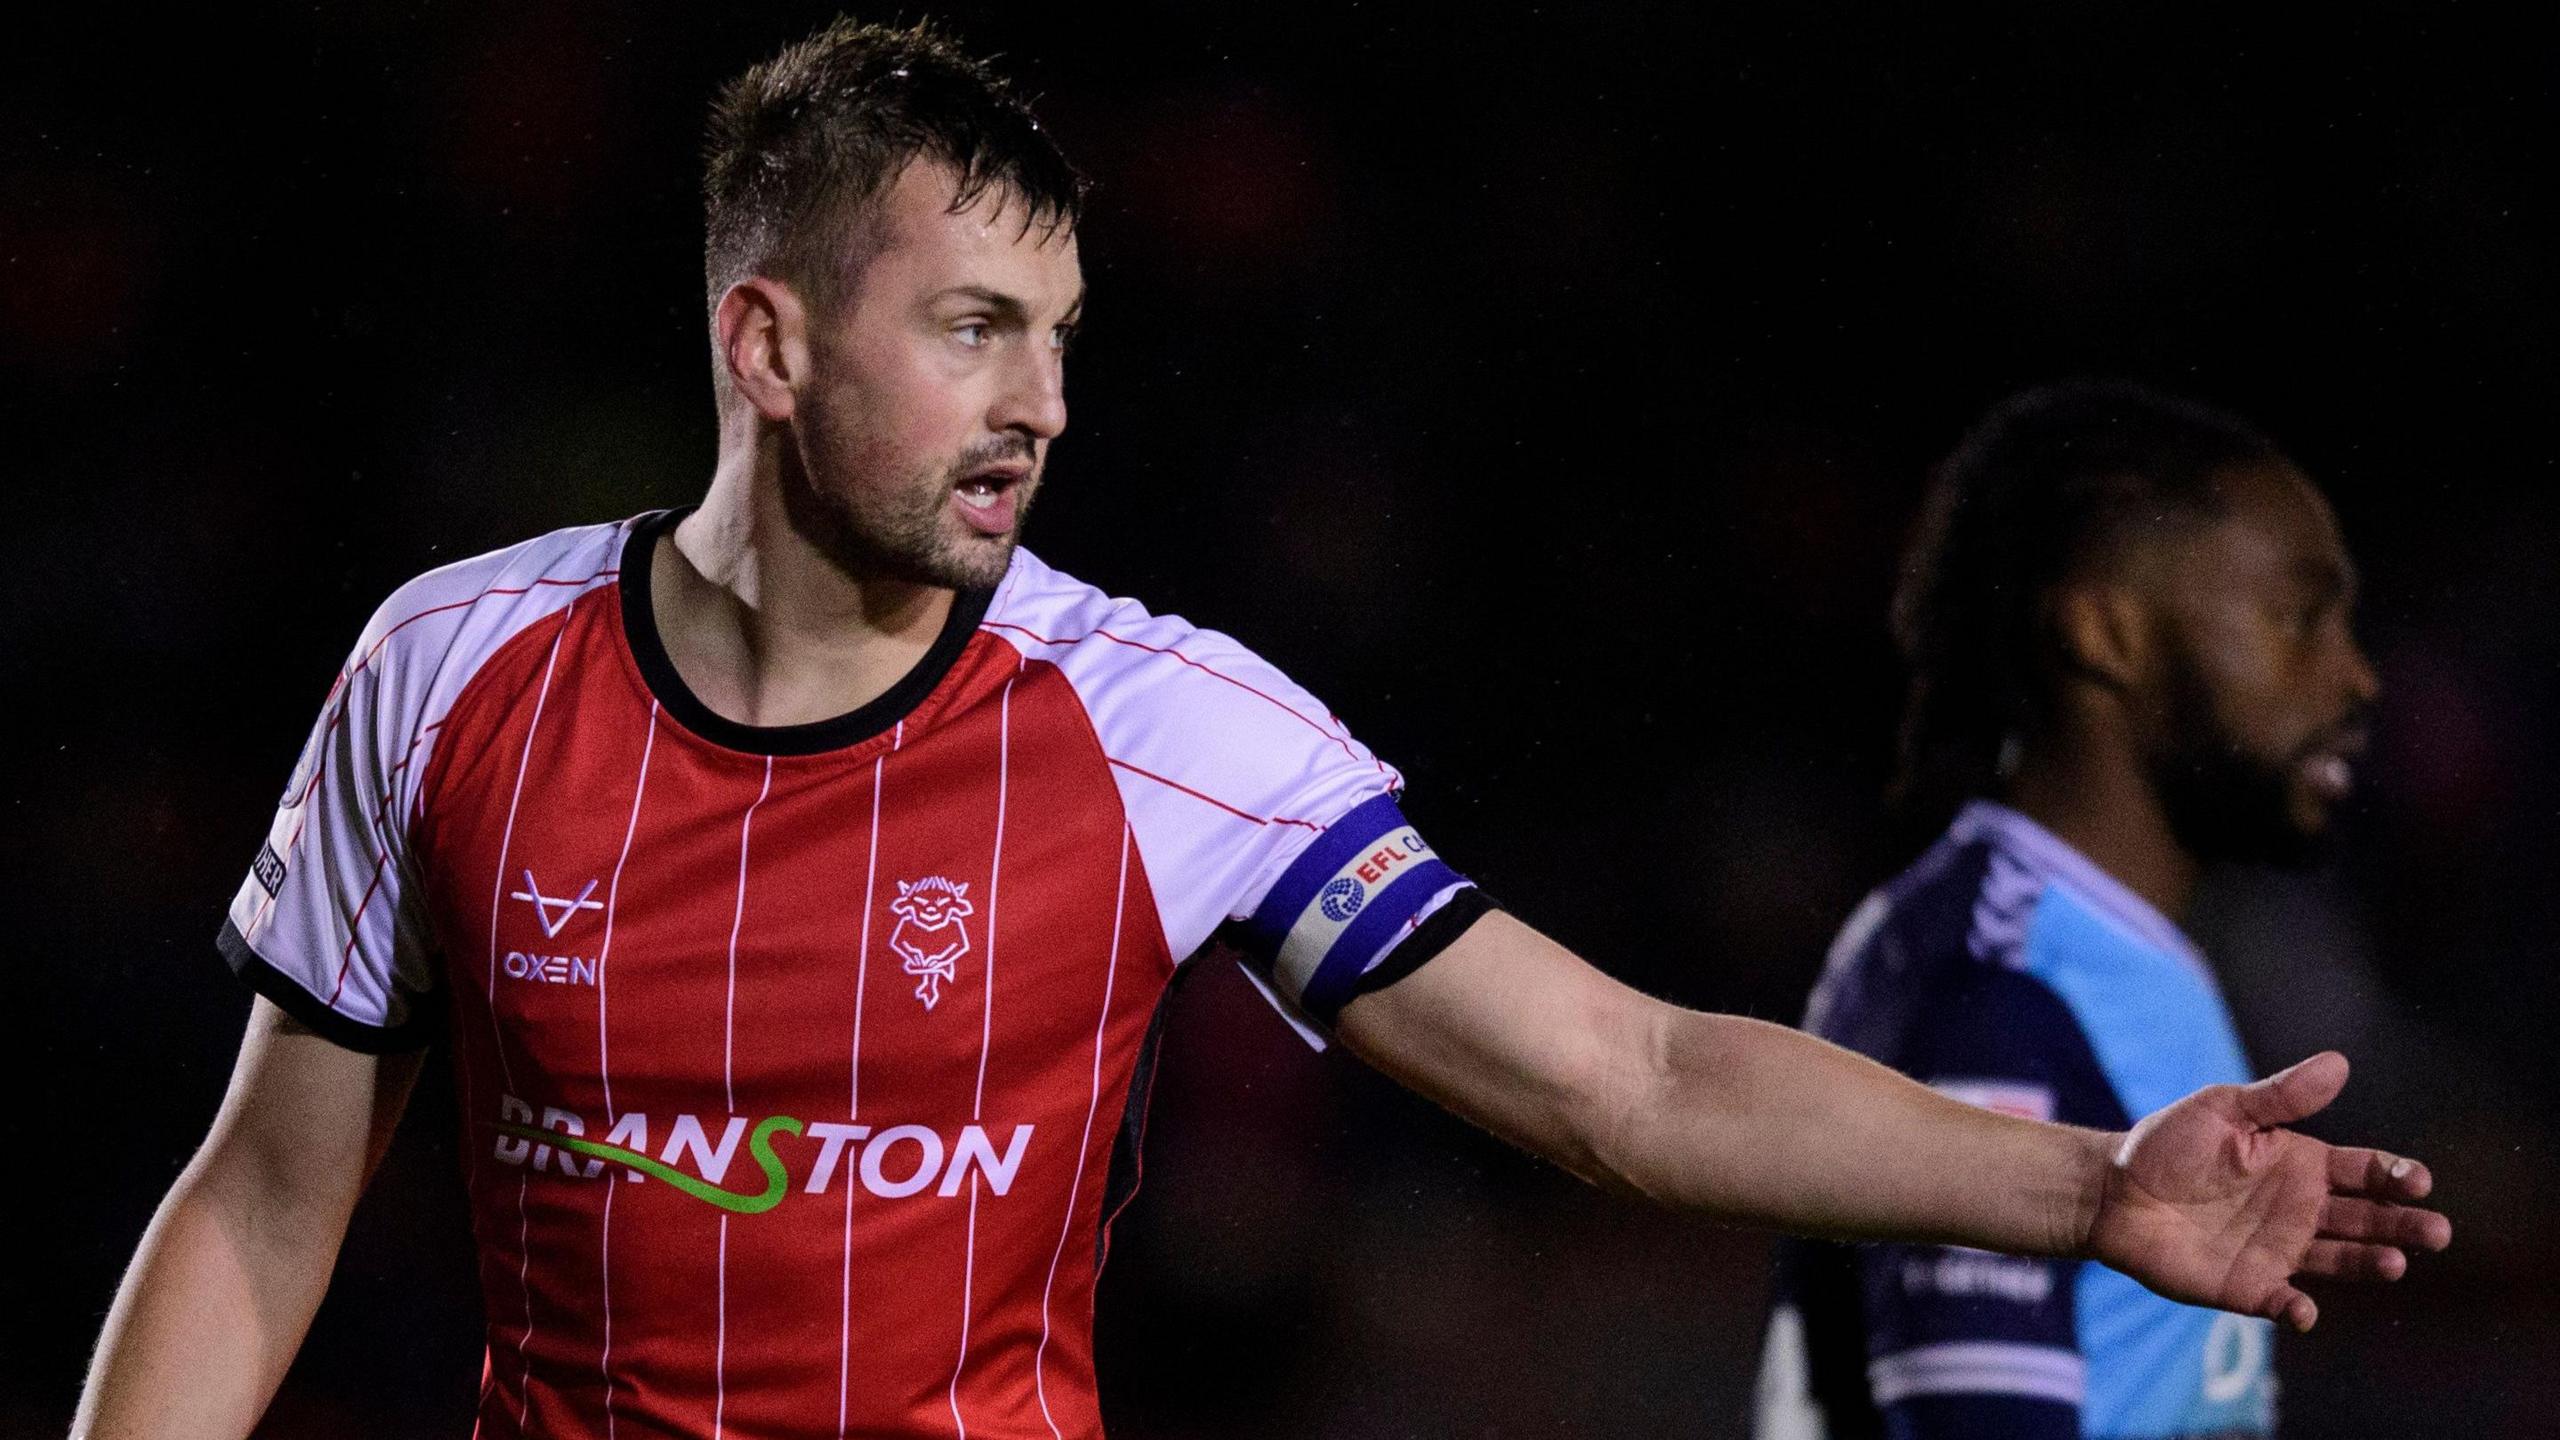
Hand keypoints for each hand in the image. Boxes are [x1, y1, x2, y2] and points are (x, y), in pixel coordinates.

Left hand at [2087, 1051, 2450, 1332]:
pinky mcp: (2249, 1286)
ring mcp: (2279, 1250)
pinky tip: (2305, 1311)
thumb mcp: (2224, 1109)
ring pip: (2340, 1261)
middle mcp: (2301, 1211)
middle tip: (2437, 1232)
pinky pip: (2282, 1302)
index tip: (2417, 1181)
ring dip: (2370, 1264)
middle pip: (2367, 1220)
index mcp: (2302, 1165)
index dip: (2394, 1176)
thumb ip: (2280, 1096)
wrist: (2114, 1191)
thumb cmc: (2168, 1144)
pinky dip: (2296, 1310)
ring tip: (2396, 1263)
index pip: (2364, 1172)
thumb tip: (2338, 1063)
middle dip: (2404, 1225)